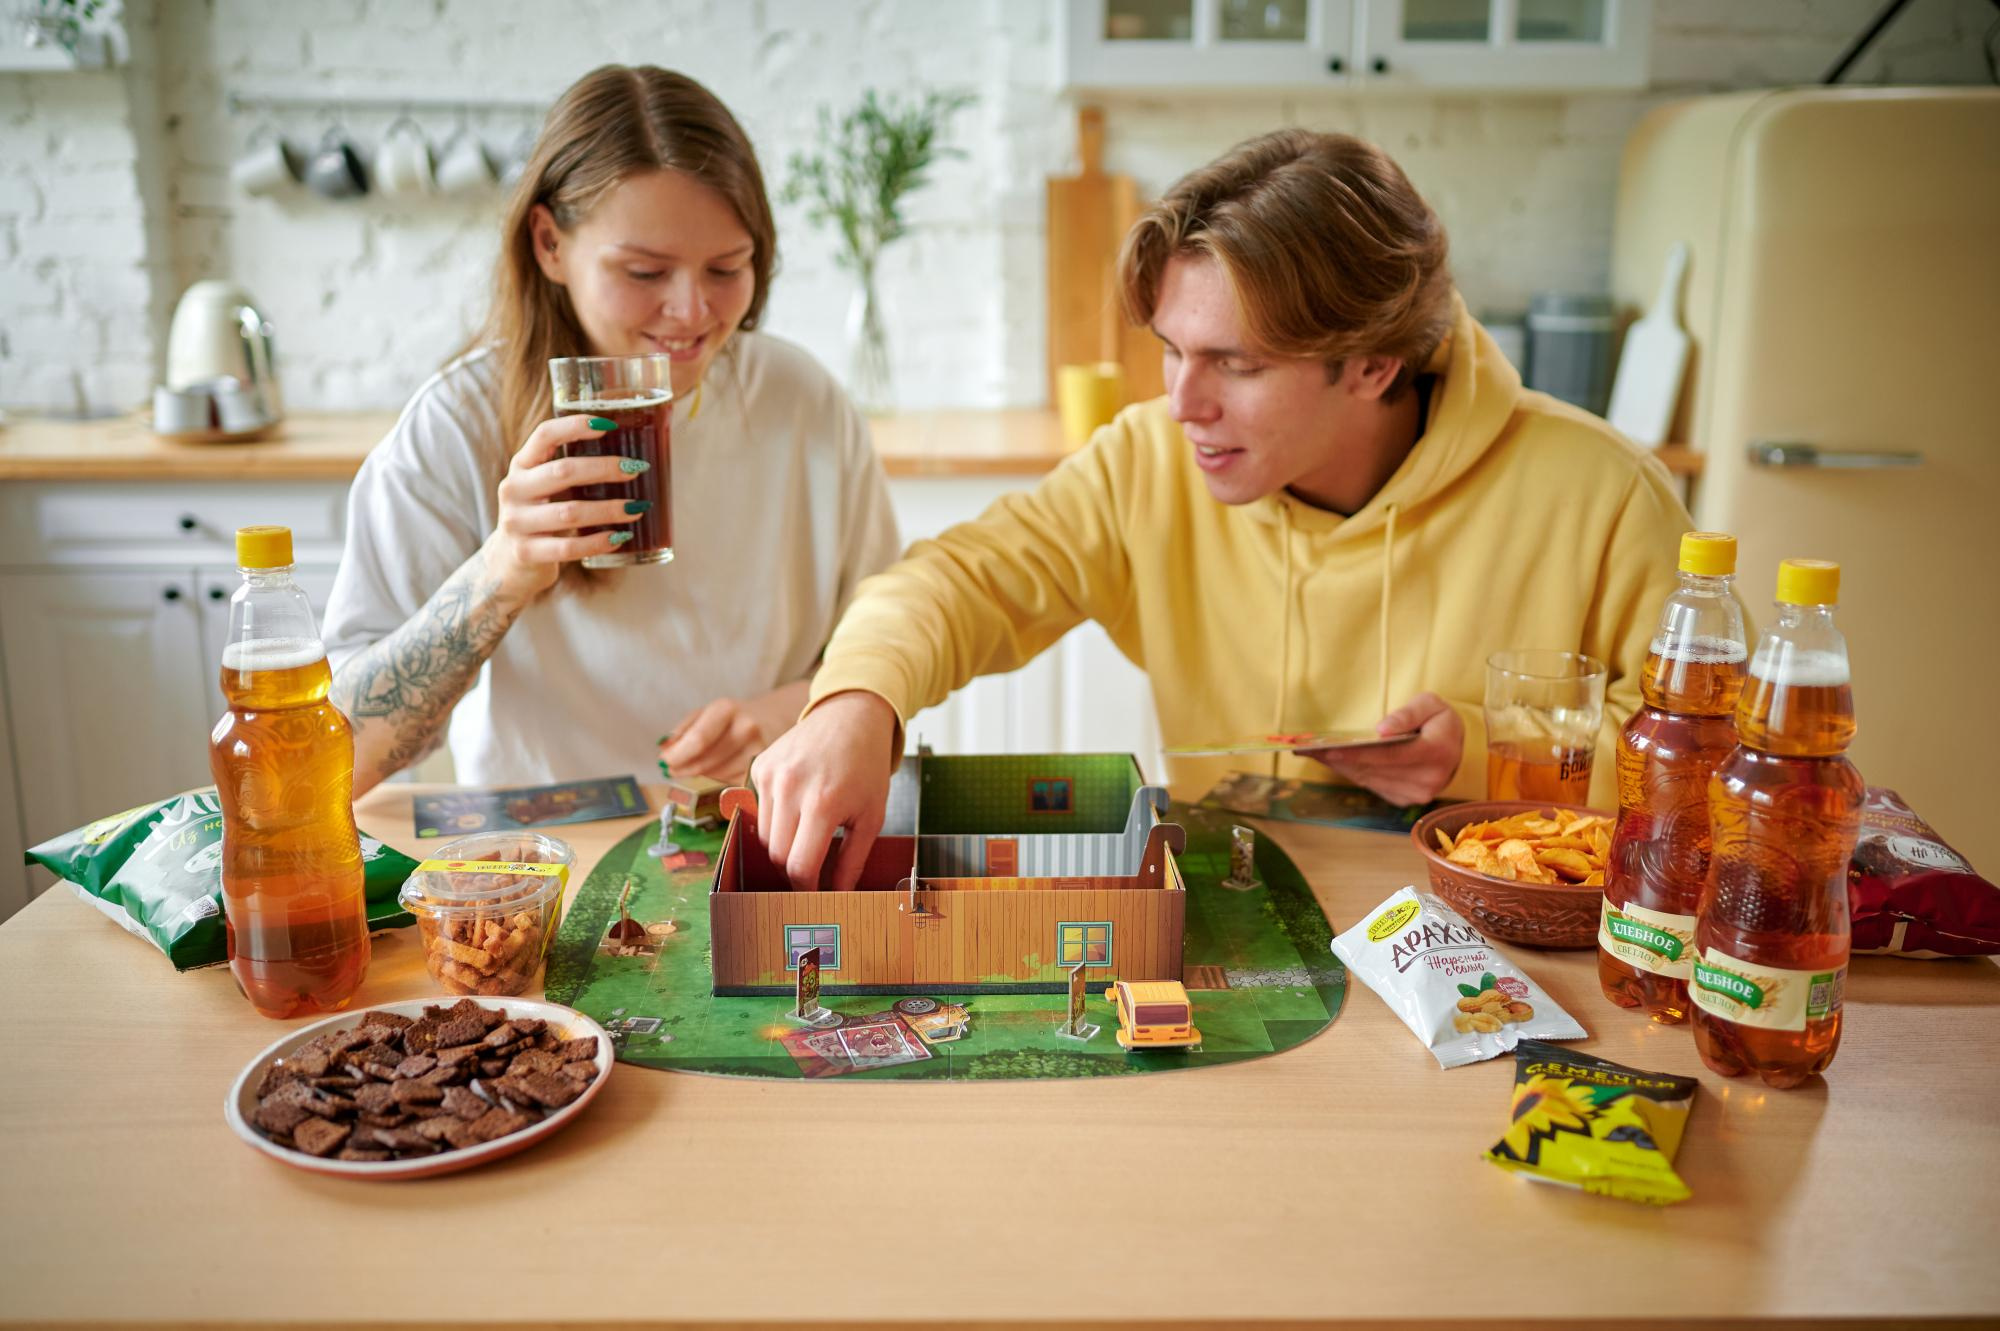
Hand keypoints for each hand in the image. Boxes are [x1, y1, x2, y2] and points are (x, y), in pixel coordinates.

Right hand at [482, 414, 650, 600]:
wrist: (509, 560)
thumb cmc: (541, 515)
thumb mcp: (545, 486)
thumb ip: (571, 471)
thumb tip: (630, 458)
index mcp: (521, 465)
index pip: (544, 435)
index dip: (574, 426)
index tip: (609, 425)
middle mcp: (514, 489)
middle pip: (562, 471)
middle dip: (604, 469)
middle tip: (636, 469)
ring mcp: (516, 522)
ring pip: (569, 512)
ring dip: (609, 509)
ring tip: (637, 508)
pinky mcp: (525, 552)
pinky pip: (567, 547)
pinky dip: (597, 542)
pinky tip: (620, 538)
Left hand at [659, 682, 808, 784]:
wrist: (777, 718)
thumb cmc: (735, 716)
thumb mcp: (709, 712)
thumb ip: (684, 730)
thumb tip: (664, 750)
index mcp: (728, 709)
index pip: (697, 740)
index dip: (677, 755)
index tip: (664, 761)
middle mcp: (747, 729)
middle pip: (704, 762)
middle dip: (682, 768)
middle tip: (671, 769)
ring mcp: (758, 751)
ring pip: (714, 775)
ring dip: (699, 774)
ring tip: (698, 764)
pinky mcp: (763, 770)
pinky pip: (729, 782)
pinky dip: (717, 779)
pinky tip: (719, 768)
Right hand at [748, 691, 899, 891]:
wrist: (851, 716)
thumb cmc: (866, 767)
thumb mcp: (871, 817)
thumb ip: (852, 861)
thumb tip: (837, 896)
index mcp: (823, 802)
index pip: (800, 866)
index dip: (806, 889)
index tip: (814, 895)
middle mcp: (791, 787)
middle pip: (778, 855)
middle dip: (794, 871)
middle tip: (812, 873)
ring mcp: (771, 775)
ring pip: (765, 836)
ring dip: (783, 846)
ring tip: (808, 836)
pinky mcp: (759, 766)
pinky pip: (759, 810)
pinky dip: (776, 819)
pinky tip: (797, 807)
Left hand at [1296, 692, 1463, 806]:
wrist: (1454, 747)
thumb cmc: (1439, 721)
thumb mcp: (1431, 704)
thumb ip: (1408, 714)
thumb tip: (1382, 730)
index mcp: (1438, 753)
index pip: (1392, 755)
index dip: (1359, 754)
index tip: (1331, 749)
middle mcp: (1429, 780)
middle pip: (1376, 769)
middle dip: (1342, 760)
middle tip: (1310, 749)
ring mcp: (1417, 794)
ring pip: (1370, 780)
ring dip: (1341, 767)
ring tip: (1313, 754)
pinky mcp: (1404, 799)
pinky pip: (1371, 785)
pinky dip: (1350, 772)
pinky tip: (1331, 761)